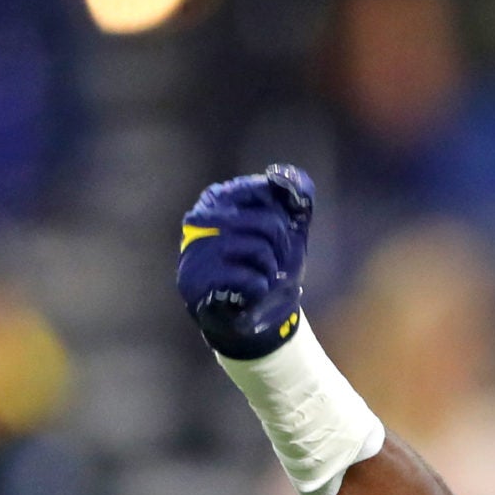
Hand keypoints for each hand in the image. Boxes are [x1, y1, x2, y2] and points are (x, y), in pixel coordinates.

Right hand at [177, 165, 313, 358]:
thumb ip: (295, 202)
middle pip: (269, 223)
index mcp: (219, 200)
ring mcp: (199, 249)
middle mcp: (202, 219)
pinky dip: (262, 287)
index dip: (284, 212)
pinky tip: (253, 290)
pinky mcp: (199, 279)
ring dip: (272, 269)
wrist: (251, 315)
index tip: (287, 227)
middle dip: (284, 247)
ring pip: (260, 249)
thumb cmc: (268, 268)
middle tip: (278, 260)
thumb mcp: (288, 233)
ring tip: (262, 276)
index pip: (262, 190)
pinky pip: (250, 277)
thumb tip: (293, 178)